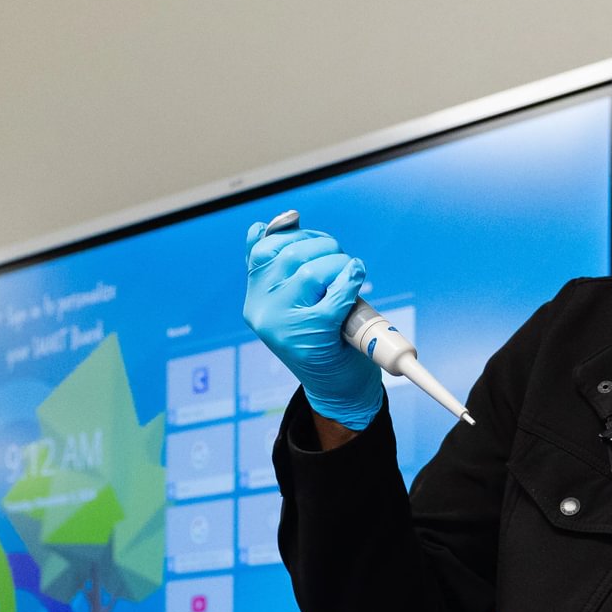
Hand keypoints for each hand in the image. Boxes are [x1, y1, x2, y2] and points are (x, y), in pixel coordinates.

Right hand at [243, 219, 385, 430]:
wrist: (338, 391)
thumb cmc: (322, 341)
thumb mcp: (295, 302)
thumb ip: (283, 266)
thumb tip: (280, 220)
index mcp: (255, 299)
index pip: (264, 248)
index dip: (295, 235)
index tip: (317, 243)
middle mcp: (261, 311)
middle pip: (290, 254)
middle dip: (324, 247)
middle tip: (341, 260)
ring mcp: (283, 325)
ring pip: (312, 270)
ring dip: (340, 263)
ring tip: (350, 274)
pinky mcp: (310, 335)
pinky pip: (334, 294)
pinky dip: (351, 280)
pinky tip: (356, 278)